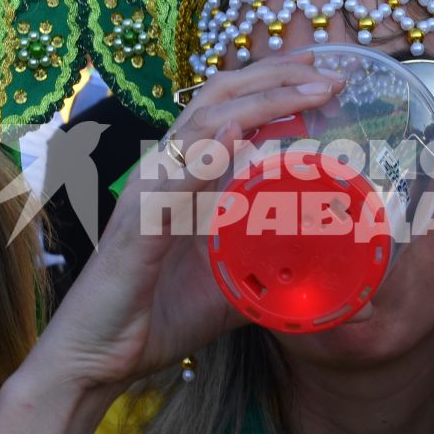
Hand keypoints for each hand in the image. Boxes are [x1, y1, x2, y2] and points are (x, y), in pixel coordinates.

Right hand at [18, 54, 344, 397]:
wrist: (95, 361)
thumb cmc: (156, 317)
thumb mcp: (233, 288)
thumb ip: (275, 272)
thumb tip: (338, 283)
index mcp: (185, 179)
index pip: (227, 109)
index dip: (272, 83)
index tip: (323, 73)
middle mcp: (164, 174)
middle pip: (217, 100)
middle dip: (275, 78)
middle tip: (329, 72)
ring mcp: (147, 196)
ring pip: (200, 128)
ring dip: (256, 103)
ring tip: (303, 91)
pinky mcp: (134, 229)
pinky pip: (169, 184)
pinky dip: (203, 156)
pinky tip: (234, 135)